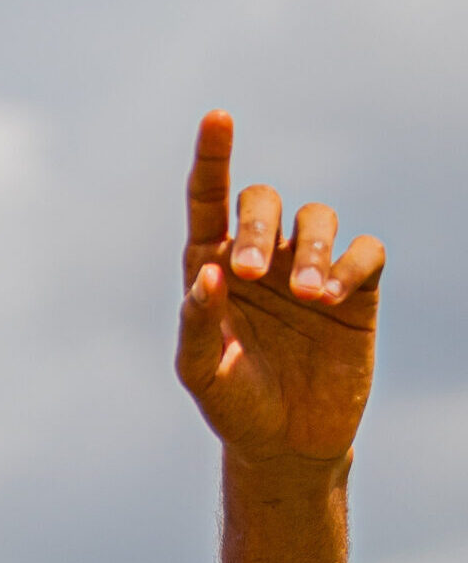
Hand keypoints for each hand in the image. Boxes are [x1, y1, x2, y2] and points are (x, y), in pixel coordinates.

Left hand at [177, 112, 383, 469]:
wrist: (286, 444)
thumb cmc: (234, 404)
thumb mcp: (201, 372)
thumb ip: (196, 324)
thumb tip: (206, 275)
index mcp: (213, 267)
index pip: (208, 200)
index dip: (213, 157)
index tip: (217, 118)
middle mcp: (261, 258)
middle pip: (263, 202)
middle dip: (258, 226)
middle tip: (249, 273)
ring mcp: (310, 271)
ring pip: (317, 219)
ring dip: (313, 249)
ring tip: (308, 296)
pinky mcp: (357, 292)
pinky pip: (366, 252)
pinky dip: (352, 265)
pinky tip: (334, 298)